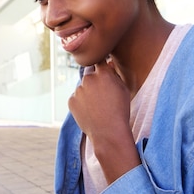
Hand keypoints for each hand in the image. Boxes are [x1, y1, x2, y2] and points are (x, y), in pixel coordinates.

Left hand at [68, 60, 139, 181]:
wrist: (109, 132)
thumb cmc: (120, 111)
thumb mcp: (123, 89)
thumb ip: (114, 74)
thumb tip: (108, 65)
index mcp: (103, 73)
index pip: (99, 61)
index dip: (101, 66)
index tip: (102, 70)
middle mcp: (88, 79)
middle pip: (89, 73)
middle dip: (94, 79)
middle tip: (101, 94)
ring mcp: (78, 90)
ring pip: (82, 87)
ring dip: (87, 92)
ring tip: (97, 106)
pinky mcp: (71, 101)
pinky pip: (76, 98)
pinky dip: (81, 102)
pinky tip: (90, 111)